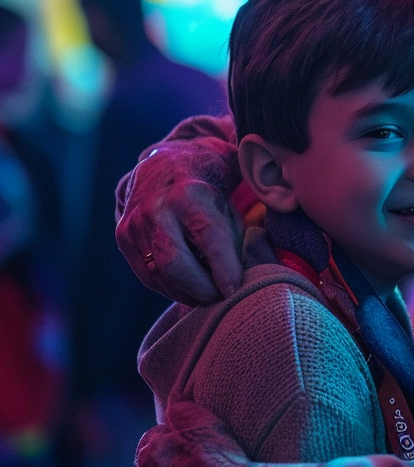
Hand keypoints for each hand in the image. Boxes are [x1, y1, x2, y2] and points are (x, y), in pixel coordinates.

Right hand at [116, 141, 244, 304]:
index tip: (235, 290)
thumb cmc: (208, 196)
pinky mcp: (123, 237)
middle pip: (174, 263)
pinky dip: (170, 288)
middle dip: (200, 289)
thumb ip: (233, 243)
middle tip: (220, 298)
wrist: (167, 167)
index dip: (223, 267)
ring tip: (207, 291)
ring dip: (186, 292)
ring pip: (160, 275)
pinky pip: (147, 275)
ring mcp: (134, 222)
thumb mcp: (229, 210)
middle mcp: (156, 207)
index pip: (208, 236)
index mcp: (189, 194)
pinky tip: (187, 286)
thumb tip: (236, 284)